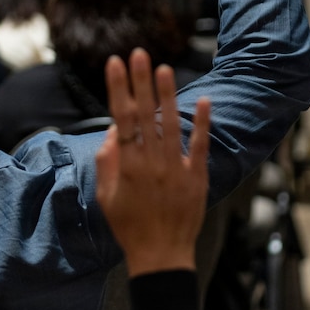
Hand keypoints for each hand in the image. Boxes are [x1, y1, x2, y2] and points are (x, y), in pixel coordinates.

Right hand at [95, 49, 210, 276]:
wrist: (160, 255)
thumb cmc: (129, 227)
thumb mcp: (106, 196)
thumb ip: (106, 162)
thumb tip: (114, 132)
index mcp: (126, 165)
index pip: (120, 118)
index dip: (117, 88)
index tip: (114, 64)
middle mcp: (150, 162)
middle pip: (144, 114)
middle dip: (139, 81)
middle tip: (138, 53)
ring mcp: (174, 168)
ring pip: (170, 124)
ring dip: (167, 94)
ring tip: (164, 68)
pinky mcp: (195, 177)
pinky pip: (199, 146)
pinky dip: (202, 123)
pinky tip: (204, 100)